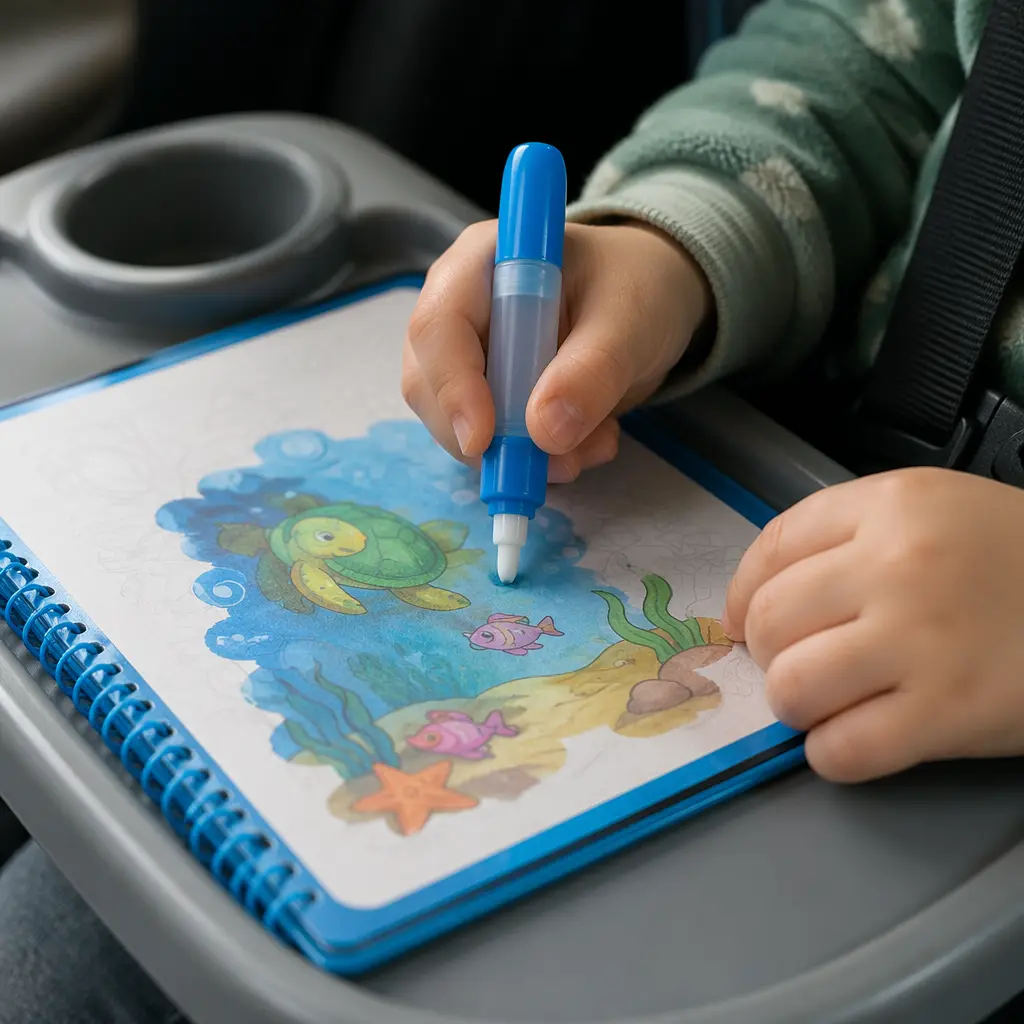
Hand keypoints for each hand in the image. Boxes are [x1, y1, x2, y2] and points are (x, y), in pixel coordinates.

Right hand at [402, 219, 709, 481]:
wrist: (651, 305)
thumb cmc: (638, 287)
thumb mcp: (631, 319)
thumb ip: (592, 369)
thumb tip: (544, 431)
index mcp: (480, 264)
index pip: (438, 327)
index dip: (452, 387)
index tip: (483, 441)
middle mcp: (458, 310)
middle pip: (431, 385)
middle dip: (491, 437)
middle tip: (560, 463)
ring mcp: (467, 359)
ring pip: (457, 426)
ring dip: (521, 455)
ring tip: (596, 444)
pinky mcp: (486, 400)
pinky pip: (491, 446)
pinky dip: (537, 460)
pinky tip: (587, 444)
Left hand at [722, 468, 1023, 781]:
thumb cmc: (1010, 558)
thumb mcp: (928, 512)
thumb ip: (838, 538)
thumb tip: (746, 607)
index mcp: (890, 505)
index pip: (770, 550)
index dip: (740, 596)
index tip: (742, 624)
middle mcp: (898, 566)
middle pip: (769, 621)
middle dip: (768, 653)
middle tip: (800, 663)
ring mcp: (925, 642)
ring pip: (793, 687)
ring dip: (795, 704)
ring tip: (827, 702)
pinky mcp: (952, 715)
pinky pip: (843, 750)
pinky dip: (832, 753)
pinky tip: (857, 738)